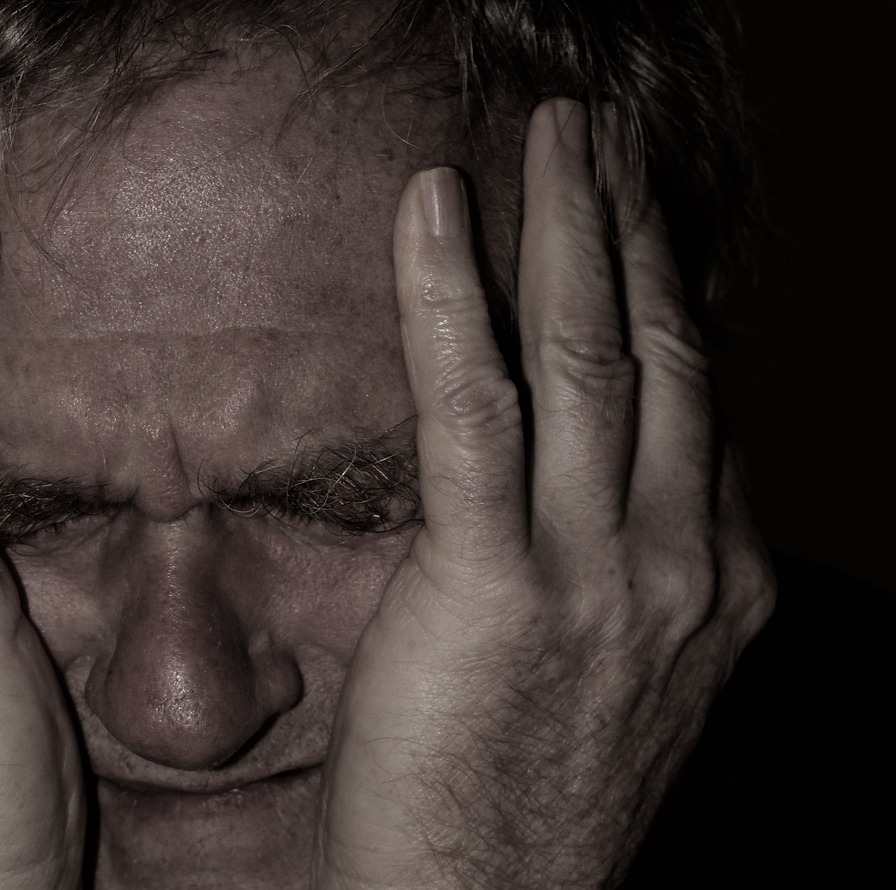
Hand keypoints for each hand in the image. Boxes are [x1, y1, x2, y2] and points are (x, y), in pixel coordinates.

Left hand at [314, 100, 774, 887]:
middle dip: (636, 227)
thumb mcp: (611, 673)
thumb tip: (578, 478)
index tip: (633, 225)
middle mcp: (681, 562)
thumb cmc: (523, 797)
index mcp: (710, 581)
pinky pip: (477, 404)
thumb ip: (617, 567)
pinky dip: (453, 292)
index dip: (667, 294)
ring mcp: (602, 571)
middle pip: (666, 351)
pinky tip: (434, 206)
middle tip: (603, 140)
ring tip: (554, 136)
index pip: (699, 403)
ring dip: (574, 223)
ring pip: (597, 354)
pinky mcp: (498, 583)